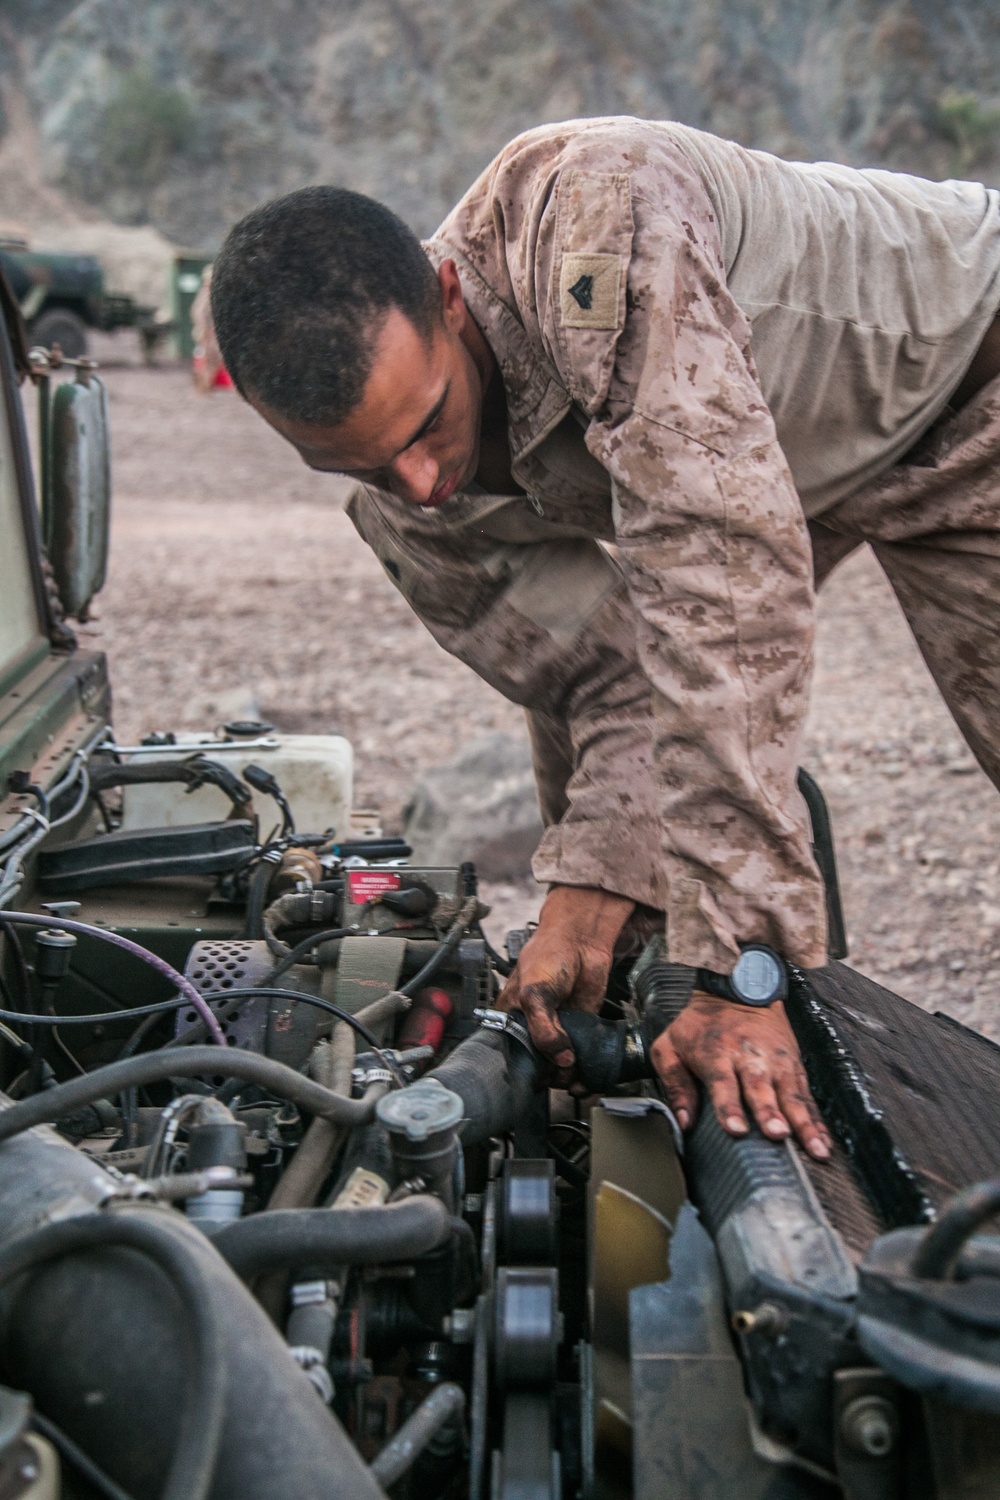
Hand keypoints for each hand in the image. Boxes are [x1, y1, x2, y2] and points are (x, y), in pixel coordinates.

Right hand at [499, 885, 634, 1080]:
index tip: (535, 1077)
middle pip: (536, 1066)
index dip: (521, 1069)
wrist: (581, 942)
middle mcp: (531, 1030)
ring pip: (559, 1067)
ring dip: (568, 1077)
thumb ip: (543, 1029)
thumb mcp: (535, 994)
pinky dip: (585, 1070)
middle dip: (548, 1076)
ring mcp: (556, 1032)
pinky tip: (587, 1073)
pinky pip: (580, 1059)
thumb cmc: (548, 957)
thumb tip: (561, 1059)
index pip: (510, 1056)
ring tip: (575, 1075)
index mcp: (510, 1021)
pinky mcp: (579, 1032)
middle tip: (559, 1074)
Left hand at [650, 993, 831, 1160]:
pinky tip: (823, 1141)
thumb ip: (674, 1084)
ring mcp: (776, 1062)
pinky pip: (806, 1097)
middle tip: (777, 1134)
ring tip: (814, 1148)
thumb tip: (682, 1122)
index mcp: (717, 1053)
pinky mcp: (794, 1066)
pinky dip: (816, 1120)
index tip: (736, 1129)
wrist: (736, 989)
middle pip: (761, 1088)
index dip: (728, 1107)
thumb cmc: (700, 1024)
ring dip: (803, 1122)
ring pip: (791, 1095)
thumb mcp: (670, 1046)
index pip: (723, 1083)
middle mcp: (750, 1058)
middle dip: (769, 1112)